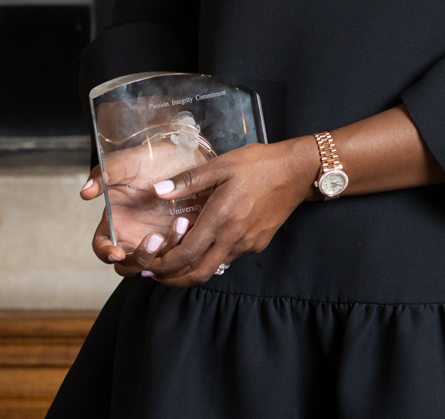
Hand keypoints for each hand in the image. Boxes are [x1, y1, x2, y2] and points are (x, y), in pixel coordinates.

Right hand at [79, 164, 197, 276]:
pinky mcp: (178, 239)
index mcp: (115, 221)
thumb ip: (105, 174)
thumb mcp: (127, 162)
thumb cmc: (151, 158)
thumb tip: (85, 192)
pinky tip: (189, 224)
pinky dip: (182, 248)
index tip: (117, 252)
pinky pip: (177, 255)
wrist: (184, 153)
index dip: (106, 253)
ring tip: (181, 222)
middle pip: (128, 266)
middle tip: (155, 238)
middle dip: (141, 259)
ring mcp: (156, 239)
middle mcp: (133, 235)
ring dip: (166, 252)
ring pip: (155, 264)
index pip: (102, 247)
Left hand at [139, 137, 319, 287]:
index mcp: (220, 218)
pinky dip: (214, 255)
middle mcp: (233, 238)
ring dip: (193, 267)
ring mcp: (247, 244)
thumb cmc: (258, 164)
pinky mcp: (259, 243)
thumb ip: (188, 181)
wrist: (297, 171)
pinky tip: (208, 239)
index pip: (186, 255)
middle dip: (173, 279)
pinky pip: (231, 256)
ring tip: (177, 256)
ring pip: (214, 266)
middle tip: (155, 274)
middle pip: (198, 273)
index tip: (147, 266)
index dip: (164, 266)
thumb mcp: (221, 165)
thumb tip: (157, 191)